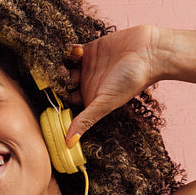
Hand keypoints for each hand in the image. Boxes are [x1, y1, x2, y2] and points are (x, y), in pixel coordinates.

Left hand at [63, 25, 166, 144]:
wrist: (148, 52)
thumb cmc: (131, 80)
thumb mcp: (105, 103)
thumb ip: (85, 121)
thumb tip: (68, 145)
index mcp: (89, 99)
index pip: (66, 102)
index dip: (56, 99)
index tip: (46, 95)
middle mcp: (87, 84)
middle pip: (62, 84)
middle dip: (54, 79)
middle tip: (51, 75)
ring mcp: (88, 67)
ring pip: (64, 66)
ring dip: (58, 63)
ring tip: (60, 62)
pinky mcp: (90, 49)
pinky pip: (71, 50)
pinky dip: (67, 50)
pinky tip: (72, 50)